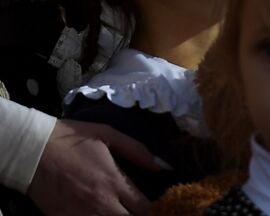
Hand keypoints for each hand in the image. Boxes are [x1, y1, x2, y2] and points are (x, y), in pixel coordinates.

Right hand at [27, 119, 157, 214]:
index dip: (154, 209)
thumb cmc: (72, 139)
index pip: (144, 207)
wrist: (32, 150)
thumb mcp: (109, 135)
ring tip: (122, 211)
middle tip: (140, 210)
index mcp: (113, 182)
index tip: (158, 206)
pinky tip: (101, 215)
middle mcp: (100, 203)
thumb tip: (163, 166)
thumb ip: (138, 151)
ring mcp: (80, 215)